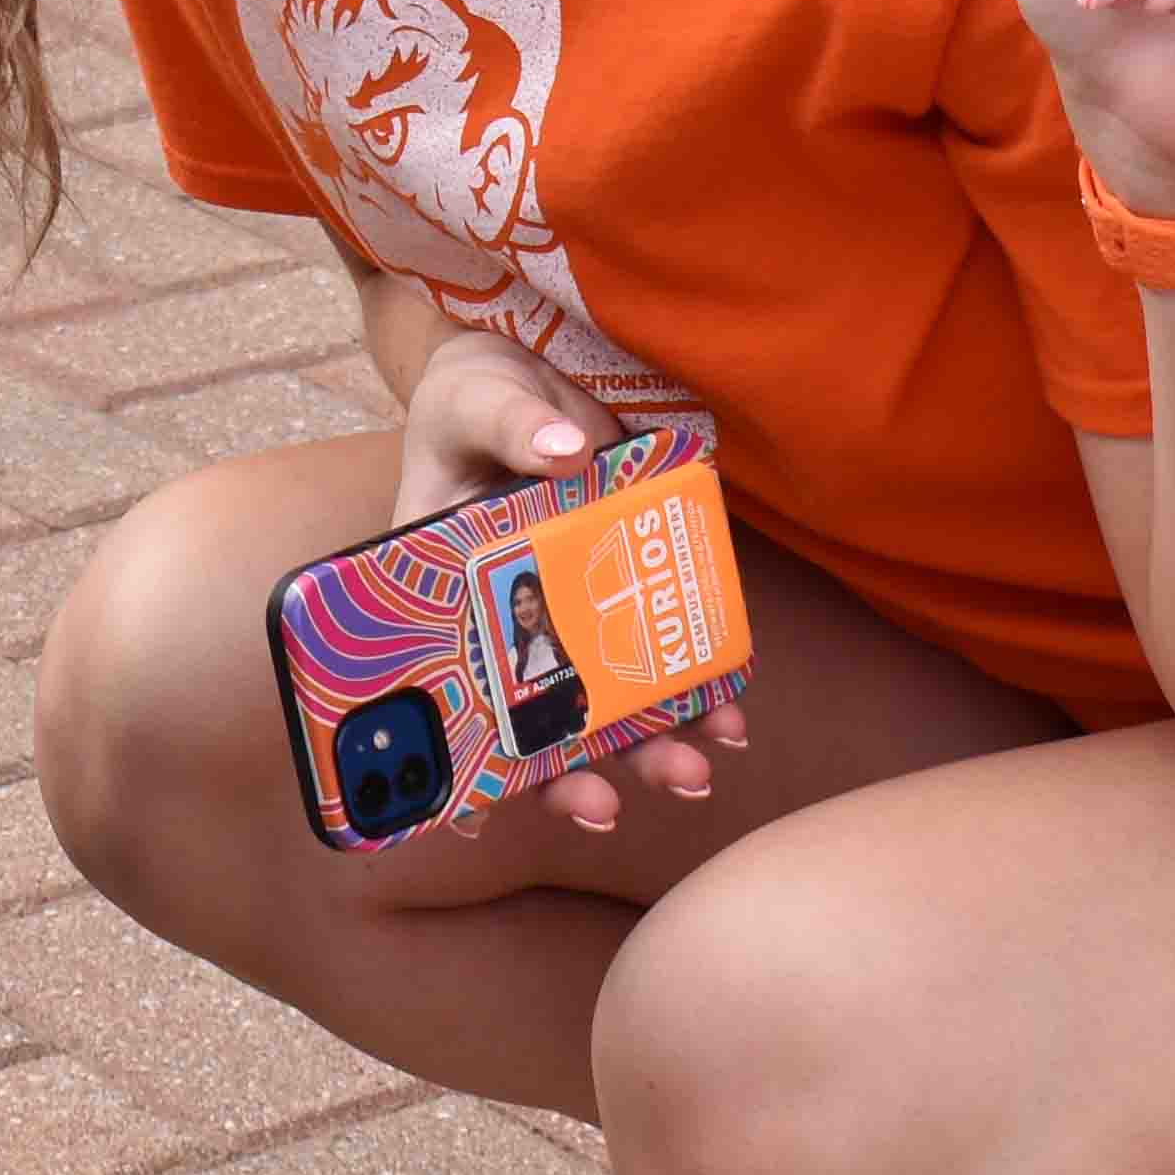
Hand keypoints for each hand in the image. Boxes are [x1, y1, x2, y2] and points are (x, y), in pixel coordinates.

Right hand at [387, 332, 743, 839]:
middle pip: (536, 716)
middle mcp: (510, 620)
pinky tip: (729, 714)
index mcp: (446, 592)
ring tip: (697, 770)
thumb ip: (511, 421)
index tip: (481, 811)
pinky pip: (665, 647)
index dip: (460, 756)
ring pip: (610, 699)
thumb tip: (566, 448)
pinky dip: (696, 688)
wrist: (539, 364)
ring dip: (650, 746)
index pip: (446, 687)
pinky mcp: (637, 583)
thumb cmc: (478, 392)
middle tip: (606, 806)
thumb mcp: (474, 396)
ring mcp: (577, 608)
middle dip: (573, 772)